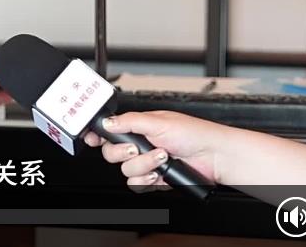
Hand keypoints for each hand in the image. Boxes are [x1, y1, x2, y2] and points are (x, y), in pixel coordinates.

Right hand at [84, 111, 226, 192]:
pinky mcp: (154, 179)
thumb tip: (107, 122)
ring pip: (126, 170)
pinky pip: (137, 183)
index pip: (110, 131)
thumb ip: (130, 121)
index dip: (97, 136)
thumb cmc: (194, 134)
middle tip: (136, 148)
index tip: (91, 139)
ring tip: (160, 158)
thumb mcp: (159, 121)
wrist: (214, 157)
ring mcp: (147, 163)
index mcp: (138, 127)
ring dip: (143, 165)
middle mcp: (140, 145)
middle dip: (124, 152)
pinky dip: (146, 180)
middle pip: (112, 153)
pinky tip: (158, 173)